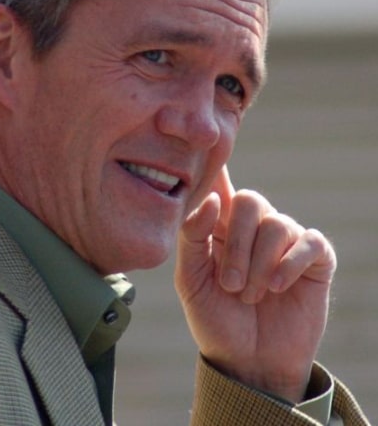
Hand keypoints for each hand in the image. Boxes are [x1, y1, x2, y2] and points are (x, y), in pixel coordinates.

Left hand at [174, 166, 336, 402]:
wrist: (247, 361)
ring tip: (249, 295)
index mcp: (218, 226)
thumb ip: (192, 236)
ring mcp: (284, 242)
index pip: (219, 184)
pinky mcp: (313, 259)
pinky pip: (308, 241)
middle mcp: (251, 227)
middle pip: (249, 201)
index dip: (217, 161)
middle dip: (236, 244)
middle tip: (230, 284)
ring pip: (276, 223)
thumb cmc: (214, 318)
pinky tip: (276, 287)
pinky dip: (289, 264)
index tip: (211, 140)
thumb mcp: (190, 279)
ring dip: (258, 262)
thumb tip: (211, 200)